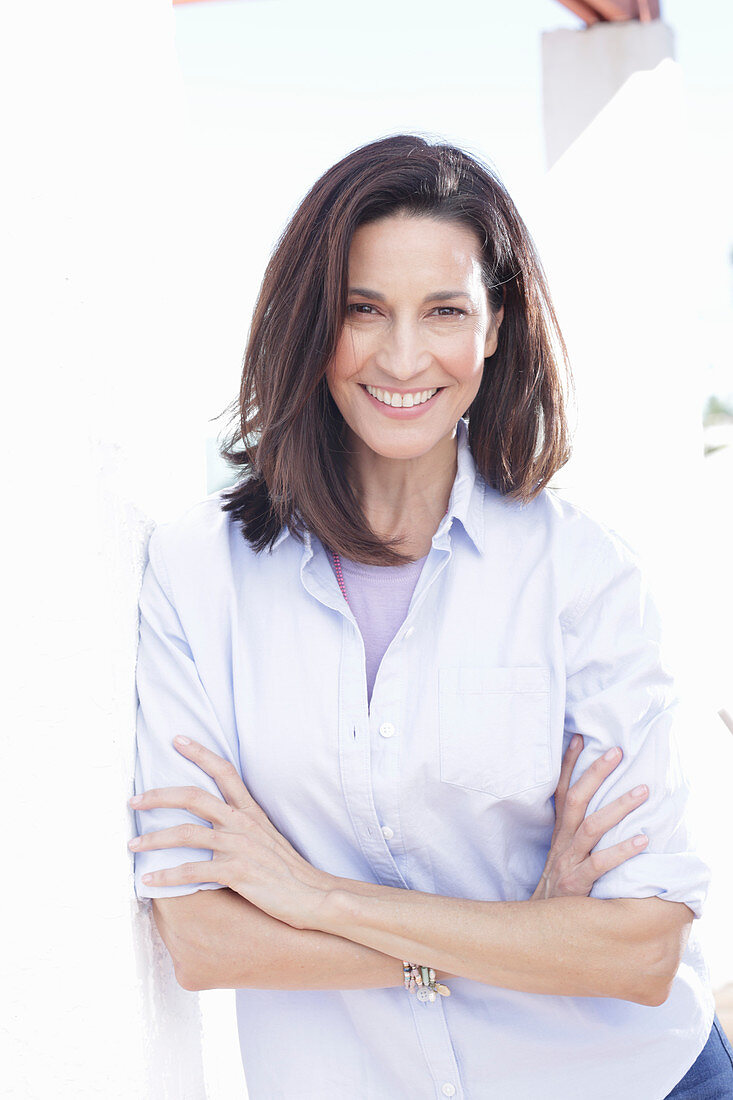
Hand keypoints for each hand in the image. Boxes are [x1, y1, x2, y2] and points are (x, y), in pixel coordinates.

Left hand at [128, 737, 338, 929]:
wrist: (314, 895)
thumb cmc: (288, 871)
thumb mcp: (267, 838)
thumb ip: (242, 827)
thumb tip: (216, 824)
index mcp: (250, 811)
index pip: (224, 771)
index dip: (200, 752)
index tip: (177, 740)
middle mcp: (242, 823)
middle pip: (193, 797)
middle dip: (159, 796)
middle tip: (134, 801)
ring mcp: (239, 846)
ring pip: (186, 833)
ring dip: (153, 839)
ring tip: (131, 845)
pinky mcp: (237, 872)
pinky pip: (192, 871)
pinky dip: (167, 876)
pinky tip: (150, 880)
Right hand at [531, 734, 648, 900]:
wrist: (539, 926)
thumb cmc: (558, 888)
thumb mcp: (561, 856)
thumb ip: (575, 833)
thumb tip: (598, 810)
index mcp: (558, 833)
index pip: (562, 791)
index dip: (568, 764)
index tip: (579, 738)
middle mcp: (562, 842)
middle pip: (577, 800)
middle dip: (596, 773)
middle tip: (617, 752)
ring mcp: (568, 862)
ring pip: (591, 827)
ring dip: (618, 807)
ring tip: (643, 791)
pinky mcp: (577, 884)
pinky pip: (600, 863)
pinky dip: (621, 850)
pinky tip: (642, 840)